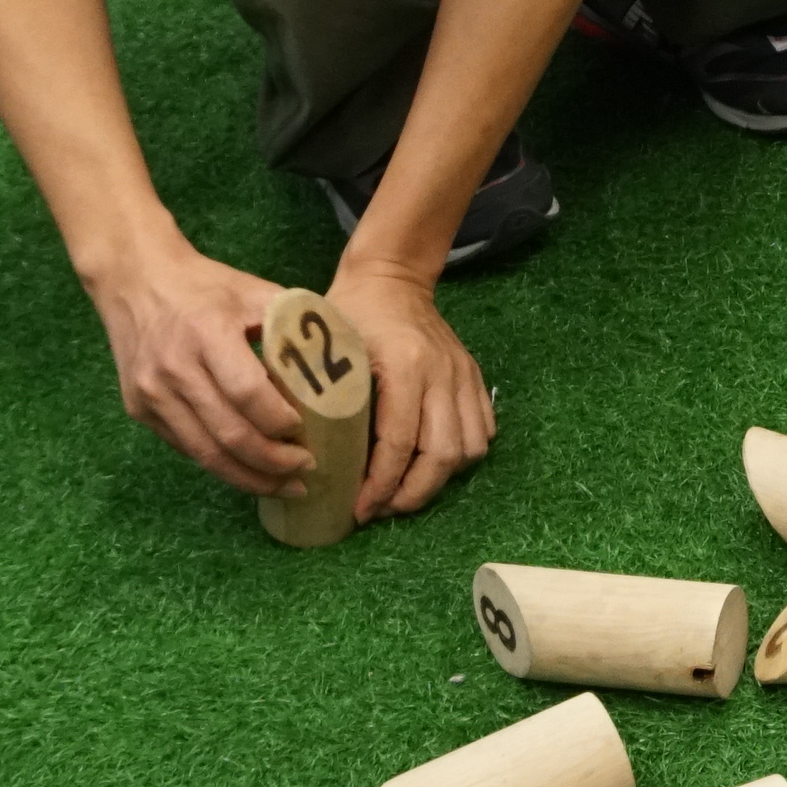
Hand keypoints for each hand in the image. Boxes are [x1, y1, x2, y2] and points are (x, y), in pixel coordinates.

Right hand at [93, 242, 308, 492]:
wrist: (134, 279)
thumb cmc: (205, 285)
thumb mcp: (253, 291)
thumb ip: (295, 323)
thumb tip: (337, 360)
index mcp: (206, 333)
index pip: (248, 393)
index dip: (280, 421)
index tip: (307, 434)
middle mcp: (173, 369)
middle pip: (229, 434)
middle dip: (273, 463)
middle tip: (306, 470)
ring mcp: (151, 393)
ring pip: (206, 454)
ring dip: (249, 478)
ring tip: (283, 486)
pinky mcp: (139, 409)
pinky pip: (187, 448)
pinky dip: (221, 464)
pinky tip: (249, 470)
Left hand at [323, 257, 495, 521]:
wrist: (392, 277)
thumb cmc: (349, 311)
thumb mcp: (326, 347)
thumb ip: (318, 394)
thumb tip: (303, 456)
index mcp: (405, 365)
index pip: (401, 443)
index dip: (381, 485)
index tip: (359, 509)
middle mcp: (442, 373)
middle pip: (443, 455)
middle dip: (413, 494)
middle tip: (382, 509)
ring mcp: (463, 375)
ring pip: (470, 449)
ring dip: (440, 480)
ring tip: (405, 491)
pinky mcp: (474, 377)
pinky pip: (483, 431)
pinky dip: (461, 457)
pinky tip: (431, 463)